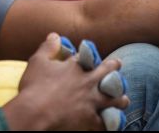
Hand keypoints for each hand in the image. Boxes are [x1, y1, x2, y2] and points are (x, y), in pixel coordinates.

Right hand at [2, 33, 128, 130]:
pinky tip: (114, 123)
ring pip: (114, 98)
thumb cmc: (34, 87)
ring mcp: (92, 101)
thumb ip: (48, 47)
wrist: (34, 113)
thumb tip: (55, 35)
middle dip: (114, 67)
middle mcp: (88, 82)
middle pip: (107, 72)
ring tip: (124, 100)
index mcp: (75, 67)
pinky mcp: (91, 119)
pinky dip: (111, 123)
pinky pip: (107, 122)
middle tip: (118, 64)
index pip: (88, 57)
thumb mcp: (38, 61)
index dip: (90, 55)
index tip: (91, 56)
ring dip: (120, 98)